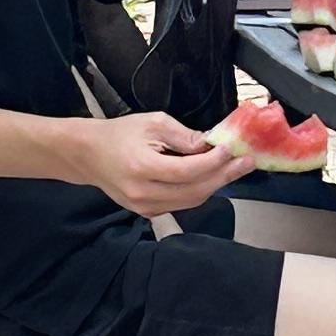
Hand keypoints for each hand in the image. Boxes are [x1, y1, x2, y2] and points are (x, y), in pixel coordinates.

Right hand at [80, 111, 241, 215]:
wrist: (89, 155)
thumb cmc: (119, 134)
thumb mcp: (152, 123)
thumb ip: (183, 136)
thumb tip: (211, 144)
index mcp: (141, 167)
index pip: (187, 171)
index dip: (212, 162)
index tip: (231, 149)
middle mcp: (143, 193)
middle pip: (194, 191)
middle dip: (224, 176)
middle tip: (246, 162)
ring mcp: (144, 207)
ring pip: (191, 201)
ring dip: (216, 185)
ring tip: (235, 168)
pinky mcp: (147, 213)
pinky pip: (181, 204)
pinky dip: (199, 191)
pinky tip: (213, 177)